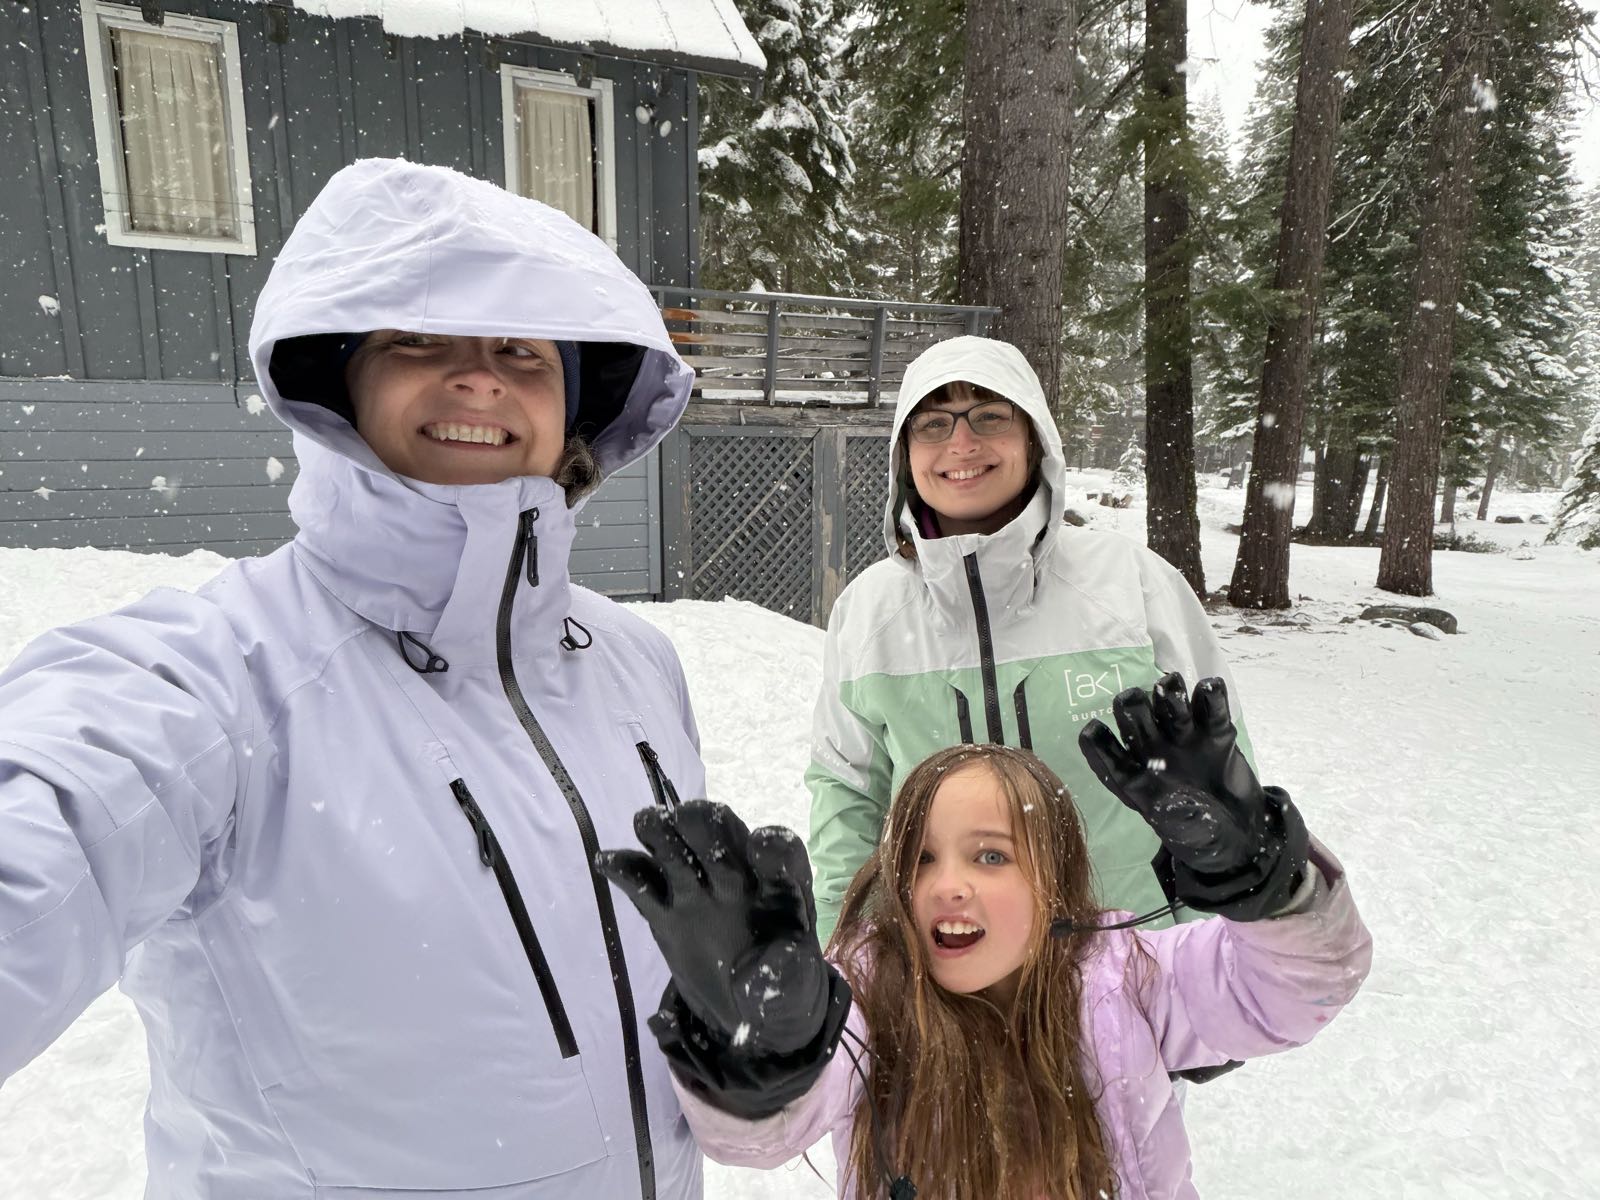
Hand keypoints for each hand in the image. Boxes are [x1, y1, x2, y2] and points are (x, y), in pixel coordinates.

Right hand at [596, 801, 836, 1056]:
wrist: (746, 1008)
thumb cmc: (780, 993)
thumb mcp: (794, 992)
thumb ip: (789, 976)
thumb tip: (783, 958)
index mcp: (782, 890)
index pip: (783, 853)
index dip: (773, 846)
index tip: (760, 846)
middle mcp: (741, 877)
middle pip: (724, 835)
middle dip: (707, 824)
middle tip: (685, 820)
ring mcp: (700, 889)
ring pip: (681, 848)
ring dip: (664, 832)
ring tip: (646, 824)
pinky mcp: (666, 909)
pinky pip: (645, 883)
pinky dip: (627, 869)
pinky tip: (608, 861)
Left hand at [1078, 673, 1307, 920]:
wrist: (1244, 839)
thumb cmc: (1199, 836)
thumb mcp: (1174, 826)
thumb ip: (1161, 804)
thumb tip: (1156, 788)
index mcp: (1136, 775)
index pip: (1110, 754)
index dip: (1099, 742)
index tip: (1093, 730)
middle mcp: (1156, 752)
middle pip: (1138, 720)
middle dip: (1134, 707)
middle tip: (1135, 699)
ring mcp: (1186, 740)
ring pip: (1172, 708)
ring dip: (1169, 695)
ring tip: (1171, 684)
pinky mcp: (1217, 735)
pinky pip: (1212, 711)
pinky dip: (1212, 697)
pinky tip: (1210, 686)